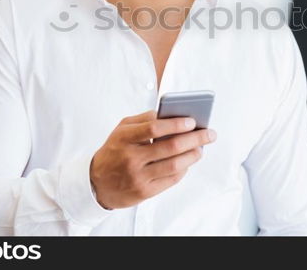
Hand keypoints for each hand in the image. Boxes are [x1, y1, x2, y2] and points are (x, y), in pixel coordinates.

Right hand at [90, 110, 216, 208]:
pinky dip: (184, 169)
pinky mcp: (144, 192)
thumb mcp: (121, 130)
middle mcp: (131, 158)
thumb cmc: (115, 150)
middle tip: (210, 134)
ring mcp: (138, 177)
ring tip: (202, 148)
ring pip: (174, 165)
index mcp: (124, 139)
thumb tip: (171, 114)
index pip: (153, 129)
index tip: (192, 121)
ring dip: (193, 155)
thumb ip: (143, 119)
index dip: (175, 124)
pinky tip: (189, 161)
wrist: (96, 183)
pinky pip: (171, 179)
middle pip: (170, 147)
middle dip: (194, 139)